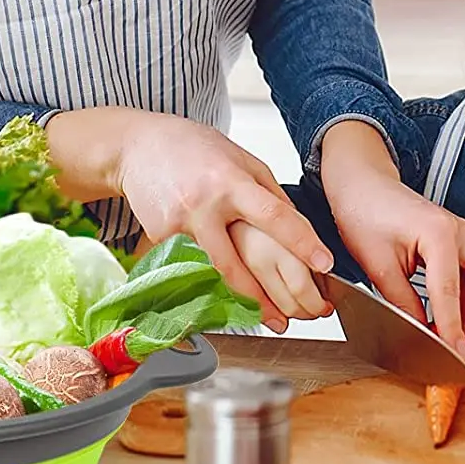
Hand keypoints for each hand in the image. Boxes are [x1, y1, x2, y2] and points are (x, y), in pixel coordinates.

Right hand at [109, 110, 334, 317]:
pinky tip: (224, 287)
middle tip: (291, 316)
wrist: (139, 147)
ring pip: (214, 273)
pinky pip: (194, 265)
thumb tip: (295, 224)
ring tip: (266, 316)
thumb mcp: (239, 157)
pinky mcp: (162, 238)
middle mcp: (204, 205)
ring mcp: (179, 225)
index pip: (273, 215)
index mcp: (230, 180)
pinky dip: (211, 278)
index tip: (324, 262)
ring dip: (241, 299)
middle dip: (266, 297)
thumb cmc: (193, 148)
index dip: (301, 241)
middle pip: (238, 264)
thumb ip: (267, 190)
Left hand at [319, 123, 464, 366]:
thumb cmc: (364, 213)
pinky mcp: (460, 245)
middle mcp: (462, 234)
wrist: (362, 184)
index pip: (452, 293)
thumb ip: (403, 303)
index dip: (455, 332)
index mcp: (440, 233)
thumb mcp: (378, 264)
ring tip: (464, 350)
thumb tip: (422, 337)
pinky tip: (455, 327)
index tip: (456, 360)